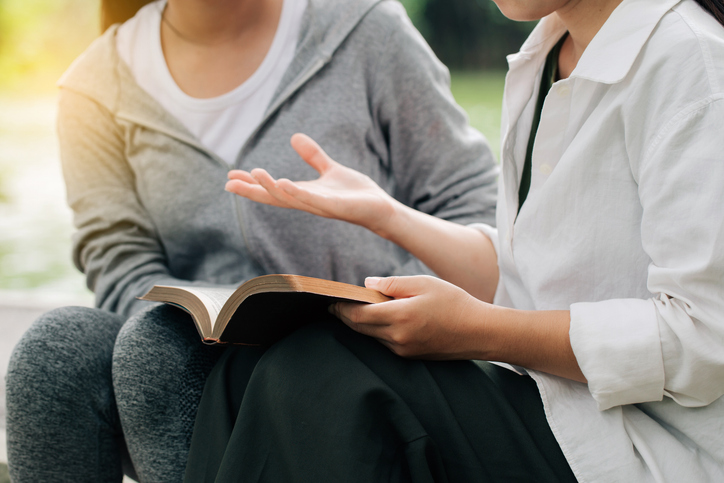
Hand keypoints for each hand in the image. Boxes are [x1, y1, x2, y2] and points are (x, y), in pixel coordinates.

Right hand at [226, 133, 399, 235]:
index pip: (272, 190)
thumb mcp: (330, 169)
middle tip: (229, 183)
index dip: (252, 184)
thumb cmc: (356, 193)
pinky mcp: (334, 206)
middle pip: (273, 198)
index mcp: (304, 193)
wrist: (380, 207)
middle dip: (252, 191)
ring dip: (270, 187)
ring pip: (289, 198)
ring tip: (254, 173)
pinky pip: (311, 200)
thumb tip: (294, 137)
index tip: (230, 177)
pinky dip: (296, 192)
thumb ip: (313, 156)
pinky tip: (283, 183)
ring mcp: (320, 206)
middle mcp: (307, 202)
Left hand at [330, 275, 488, 359]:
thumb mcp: (424, 283)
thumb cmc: (453, 302)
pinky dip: (375, 331)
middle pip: (360, 327)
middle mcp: (398, 337)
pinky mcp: (410, 356)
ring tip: (352, 310)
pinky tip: (376, 320)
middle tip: (333, 306)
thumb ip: (392, 284)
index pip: (358, 314)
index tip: (330, 300)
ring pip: (371, 336)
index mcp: (400, 317)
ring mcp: (403, 350)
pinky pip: (384, 343)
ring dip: (360, 324)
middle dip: (344, 316)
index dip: (341, 308)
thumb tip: (367, 285)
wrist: (479, 332)